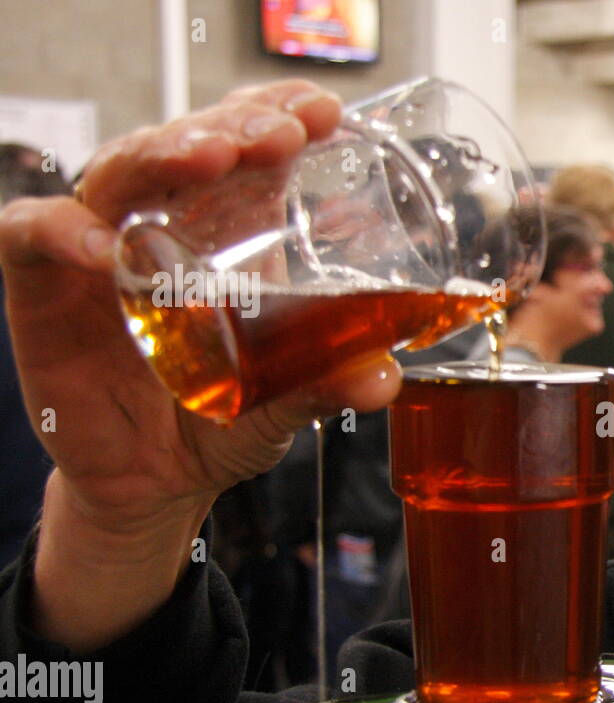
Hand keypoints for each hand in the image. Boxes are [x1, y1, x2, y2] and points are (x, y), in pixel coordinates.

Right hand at [0, 80, 402, 650]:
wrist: (156, 482)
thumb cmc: (221, 422)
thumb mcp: (283, 402)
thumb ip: (325, 385)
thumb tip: (382, 378)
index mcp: (233, 231)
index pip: (248, 145)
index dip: (279, 116)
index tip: (323, 112)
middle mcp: (168, 226)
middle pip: (187, 145)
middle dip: (233, 127)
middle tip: (278, 134)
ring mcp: (104, 250)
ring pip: (119, 171)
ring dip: (163, 152)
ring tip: (212, 155)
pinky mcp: (45, 289)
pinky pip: (32, 235)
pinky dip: (60, 230)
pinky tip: (101, 246)